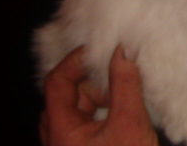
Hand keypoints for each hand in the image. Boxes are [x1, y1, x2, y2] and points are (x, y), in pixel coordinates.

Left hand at [39, 45, 158, 145]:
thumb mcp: (130, 122)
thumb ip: (125, 83)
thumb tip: (123, 50)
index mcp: (60, 130)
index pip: (57, 82)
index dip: (76, 61)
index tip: (100, 50)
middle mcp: (57, 139)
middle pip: (65, 95)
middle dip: (92, 82)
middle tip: (117, 80)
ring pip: (75, 110)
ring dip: (98, 98)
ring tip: (122, 99)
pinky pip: (84, 125)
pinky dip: (101, 113)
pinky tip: (121, 114)